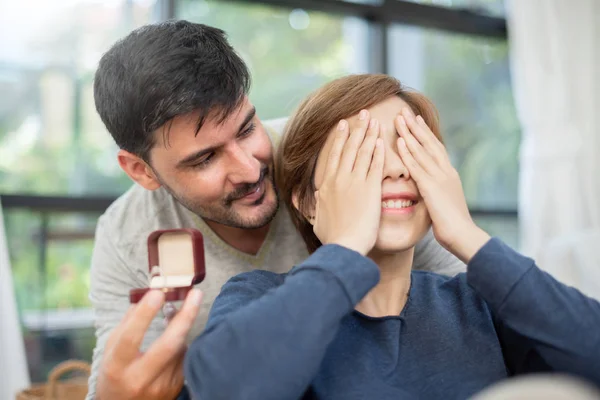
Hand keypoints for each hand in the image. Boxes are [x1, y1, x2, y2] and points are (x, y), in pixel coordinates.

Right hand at [96, 288, 202, 399]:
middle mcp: (139, 379)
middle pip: (168, 345)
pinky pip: (184, 358)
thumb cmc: (115, 375)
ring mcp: (160, 387)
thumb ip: (126, 324)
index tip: (158, 292)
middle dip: (185, 317)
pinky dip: (183, 343)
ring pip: (180, 349)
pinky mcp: (175, 388)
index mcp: (117, 368)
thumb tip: (146, 296)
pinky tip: (178, 336)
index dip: (144, 314)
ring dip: (183, 327)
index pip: (130, 338)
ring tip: (184, 309)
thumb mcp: (110, 351)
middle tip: (196, 294)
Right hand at [313, 110, 384, 255]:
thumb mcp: (317, 220)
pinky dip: (378, 151)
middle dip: (357, 128)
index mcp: (327, 185)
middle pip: (349, 148)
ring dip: (369, 134)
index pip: (334, 155)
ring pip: (362, 152)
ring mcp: (355, 183)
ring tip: (374, 120)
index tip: (344, 125)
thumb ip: (314, 206)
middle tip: (362, 112)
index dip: (340, 138)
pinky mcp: (370, 189)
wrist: (344, 246)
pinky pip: (375, 165)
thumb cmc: (333, 237)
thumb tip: (311, 198)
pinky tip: (381, 140)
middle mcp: (340, 179)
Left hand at [394, 108, 489, 262]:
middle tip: (404, 110)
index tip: (415, 119)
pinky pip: (417, 166)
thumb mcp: (444, 203)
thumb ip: (436, 193)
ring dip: (409, 133)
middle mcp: (446, 171)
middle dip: (416, 126)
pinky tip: (400, 141)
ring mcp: (440, 178)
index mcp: (449, 175)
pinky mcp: (432, 187)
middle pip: (429, 143)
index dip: (425, 133)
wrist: (464, 236)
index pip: (435, 148)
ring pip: (422, 150)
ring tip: (399, 118)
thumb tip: (429, 191)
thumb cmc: (453, 226)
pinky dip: (408, 152)